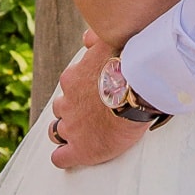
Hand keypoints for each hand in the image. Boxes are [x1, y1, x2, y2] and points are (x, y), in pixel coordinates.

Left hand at [50, 27, 147, 170]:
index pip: (70, 85)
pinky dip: (65, 157)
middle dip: (73, 111)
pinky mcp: (81, 149)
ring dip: (68, 133)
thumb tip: (87, 36)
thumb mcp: (110, 42)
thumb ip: (96, 39)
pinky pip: (61, 158)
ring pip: (57, 131)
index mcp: (73, 79)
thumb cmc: (129, 65)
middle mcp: (68, 102)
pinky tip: (74, 157)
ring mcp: (72, 126)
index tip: (96, 92)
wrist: (138, 90)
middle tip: (94, 113)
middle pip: (61, 108)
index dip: (81, 91)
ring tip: (85, 135)